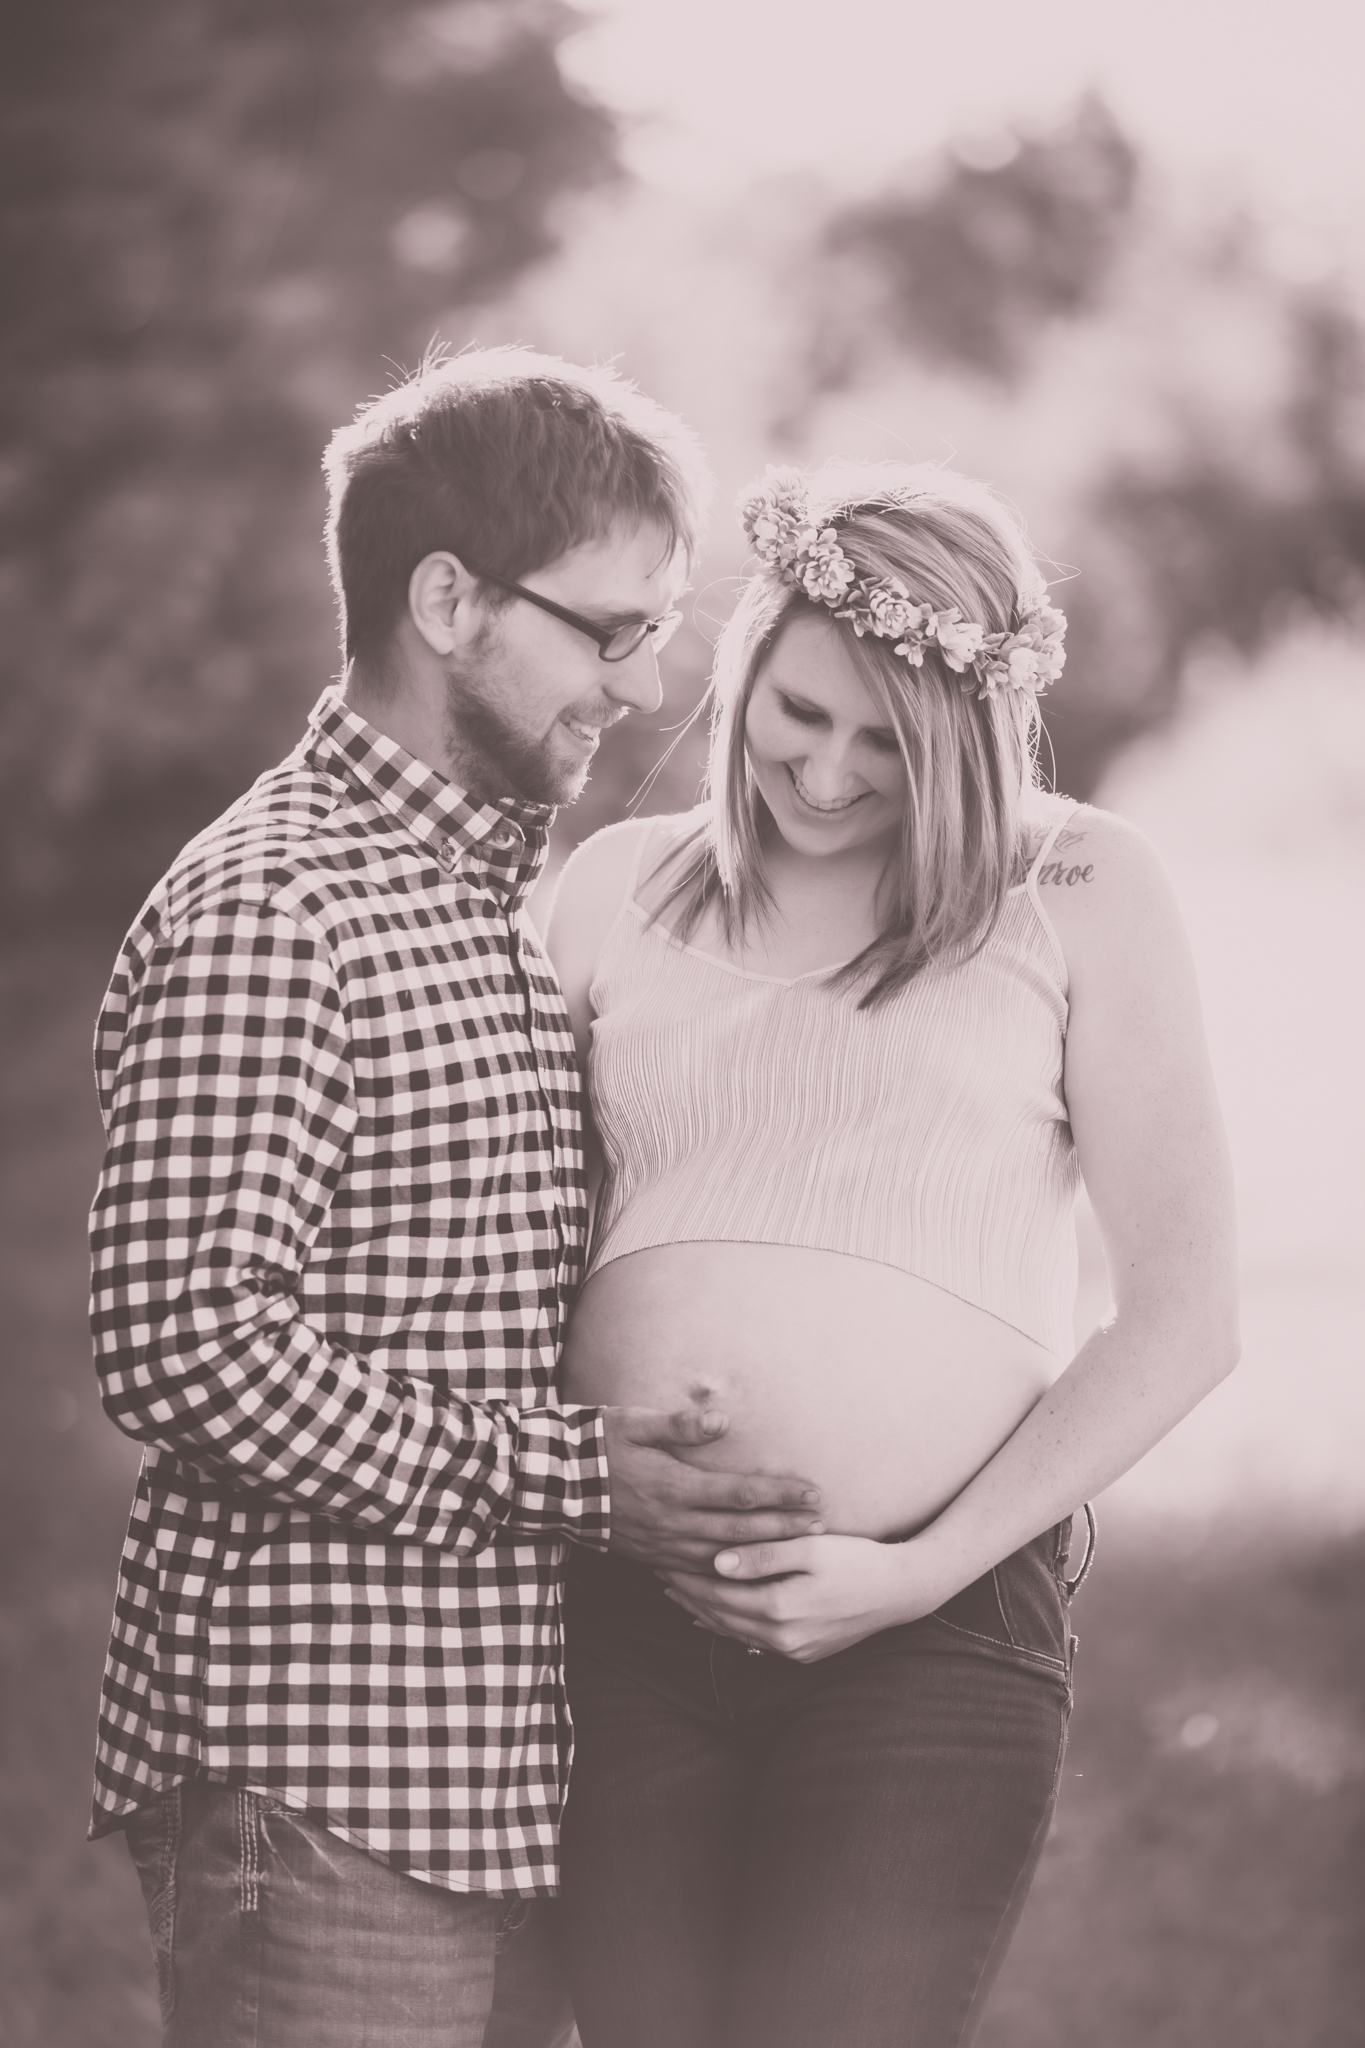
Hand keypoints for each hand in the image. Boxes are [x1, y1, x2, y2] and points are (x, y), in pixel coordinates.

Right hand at [601, 1405, 822, 1570]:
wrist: (550, 1486)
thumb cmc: (595, 1446)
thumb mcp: (634, 1423)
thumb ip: (679, 1426)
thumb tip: (722, 1421)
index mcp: (674, 1486)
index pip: (741, 1493)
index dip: (780, 1494)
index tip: (814, 1494)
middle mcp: (673, 1522)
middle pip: (742, 1532)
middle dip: (785, 1530)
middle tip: (823, 1528)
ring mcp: (662, 1545)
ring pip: (724, 1559)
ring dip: (763, 1555)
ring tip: (797, 1551)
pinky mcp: (651, 1558)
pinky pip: (698, 1573)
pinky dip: (728, 1575)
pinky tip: (748, 1575)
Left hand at [660, 1533, 950, 1663]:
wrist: (900, 1591)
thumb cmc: (856, 1559)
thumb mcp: (811, 1547)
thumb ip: (763, 1555)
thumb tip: (718, 1562)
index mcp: (780, 1609)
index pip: (718, 1593)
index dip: (687, 1576)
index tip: (662, 1557)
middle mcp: (782, 1638)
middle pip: (721, 1617)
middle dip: (688, 1595)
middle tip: (659, 1574)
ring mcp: (794, 1650)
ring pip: (735, 1632)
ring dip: (704, 1613)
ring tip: (677, 1594)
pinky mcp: (804, 1653)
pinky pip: (755, 1642)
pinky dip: (731, 1628)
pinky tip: (715, 1619)